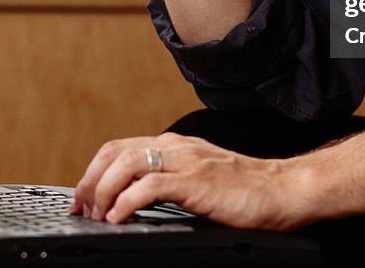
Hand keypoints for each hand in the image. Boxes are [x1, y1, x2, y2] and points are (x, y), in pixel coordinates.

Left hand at [72, 132, 307, 230]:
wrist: (283, 191)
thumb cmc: (247, 191)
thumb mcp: (199, 179)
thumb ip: (170, 181)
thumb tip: (134, 200)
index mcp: (175, 145)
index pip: (119, 148)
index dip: (93, 173)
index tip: (81, 200)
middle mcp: (177, 146)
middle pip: (115, 152)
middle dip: (90, 182)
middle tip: (82, 211)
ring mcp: (187, 161)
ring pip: (127, 162)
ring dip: (104, 191)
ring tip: (99, 216)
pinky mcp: (197, 180)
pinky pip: (151, 185)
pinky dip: (128, 201)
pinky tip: (120, 219)